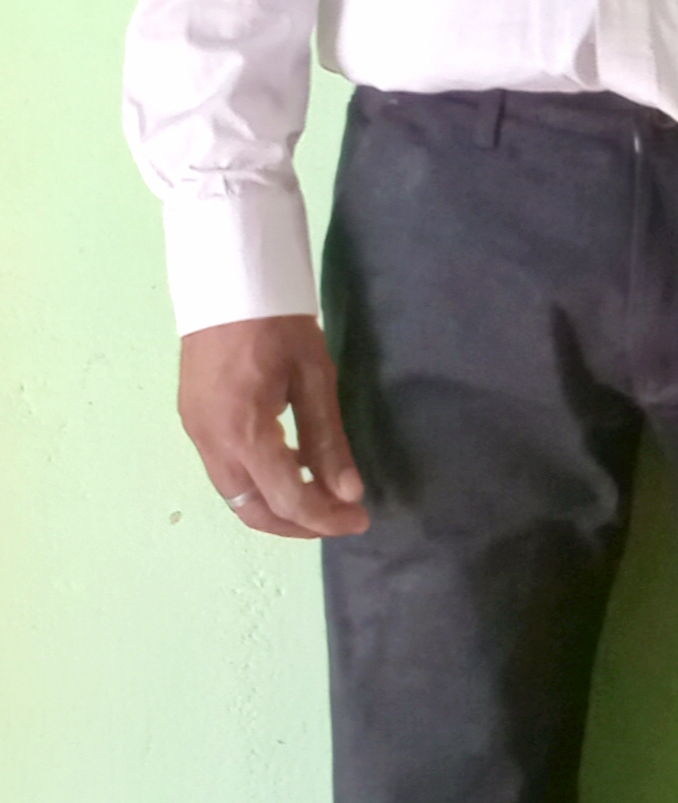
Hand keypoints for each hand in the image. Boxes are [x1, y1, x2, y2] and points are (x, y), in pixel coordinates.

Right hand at [178, 314, 369, 540]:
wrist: (226, 278)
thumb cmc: (277, 322)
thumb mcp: (314, 377)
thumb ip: (328, 440)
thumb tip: (348, 494)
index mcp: (244, 432)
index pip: (287, 499)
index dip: (326, 518)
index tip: (360, 518)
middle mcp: (211, 442)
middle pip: (253, 511)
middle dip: (298, 524)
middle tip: (339, 516)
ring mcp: (195, 432)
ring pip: (234, 495)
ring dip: (276, 505)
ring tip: (319, 492)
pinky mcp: (192, 419)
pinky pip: (224, 470)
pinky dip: (256, 480)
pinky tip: (288, 463)